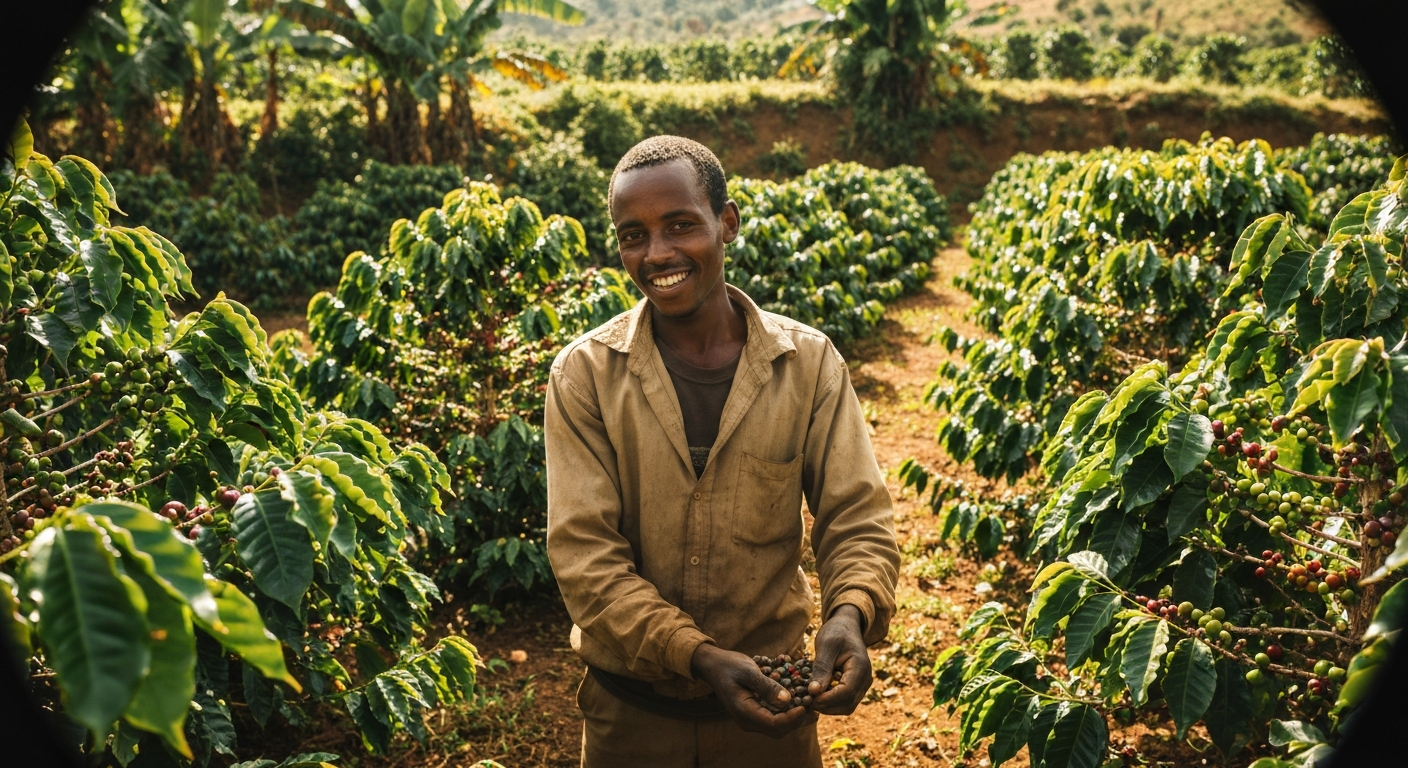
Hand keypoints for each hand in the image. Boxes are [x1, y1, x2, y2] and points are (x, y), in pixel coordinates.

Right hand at [691, 643, 816, 737]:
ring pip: (777, 726)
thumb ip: (767, 686)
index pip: (774, 724)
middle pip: (778, 730)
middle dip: (797, 719)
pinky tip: (798, 699)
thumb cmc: (729, 666)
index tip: (806, 704)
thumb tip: (788, 700)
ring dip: (794, 716)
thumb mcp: (749, 671)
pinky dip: (787, 711)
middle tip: (812, 704)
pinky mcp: (754, 712)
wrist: (713, 665)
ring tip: (809, 702)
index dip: (793, 717)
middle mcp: (747, 720)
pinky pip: (773, 717)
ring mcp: (750, 718)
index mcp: (745, 712)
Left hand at [805, 604, 871, 714]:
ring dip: (827, 706)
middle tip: (805, 700)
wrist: (846, 627)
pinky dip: (830, 702)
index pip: (846, 692)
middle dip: (826, 706)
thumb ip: (821, 668)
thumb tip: (814, 692)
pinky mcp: (855, 688)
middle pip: (847, 704)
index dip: (827, 699)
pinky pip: (844, 702)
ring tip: (809, 698)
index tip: (808, 698)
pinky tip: (816, 695)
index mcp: (860, 668)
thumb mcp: (826, 646)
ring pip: (846, 707)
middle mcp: (865, 680)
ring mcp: (862, 685)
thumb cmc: (836, 632)